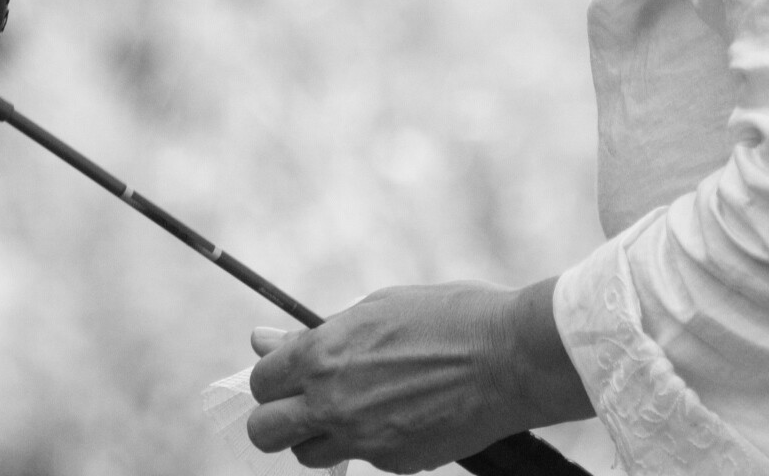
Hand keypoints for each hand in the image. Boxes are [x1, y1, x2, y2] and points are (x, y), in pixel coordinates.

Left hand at [246, 277, 591, 471]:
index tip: (290, 374)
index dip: (273, 377)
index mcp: (324, 353)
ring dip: (320, 435)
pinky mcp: (392, 464)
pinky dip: (371, 441)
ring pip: (308, 456)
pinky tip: (403, 413)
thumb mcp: (379, 307)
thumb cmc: (449, 316)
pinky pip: (362, 459)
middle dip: (277, 418)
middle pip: (265, 433)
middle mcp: (332, 401)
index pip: (261, 382)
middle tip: (305, 403)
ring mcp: (361, 439)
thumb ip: (318, 332)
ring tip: (358, 407)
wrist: (509, 356)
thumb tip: (260, 338)